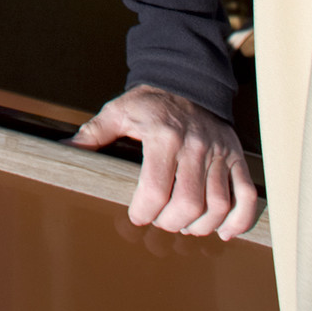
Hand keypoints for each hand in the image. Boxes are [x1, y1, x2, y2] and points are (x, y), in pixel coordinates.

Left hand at [71, 85, 260, 240]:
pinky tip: (223, 230)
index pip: (155, 190)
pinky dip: (239, 220)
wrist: (188, 80)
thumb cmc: (150, 102)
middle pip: (188, 204)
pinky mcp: (236, 158)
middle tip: (160, 221)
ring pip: (218, 205)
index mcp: (162, 137)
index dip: (144, 212)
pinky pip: (247, 195)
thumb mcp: (118, 111)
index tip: (136, 216)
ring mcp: (219, 153)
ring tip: (185, 225)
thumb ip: (94, 134)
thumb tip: (64, 151)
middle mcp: (194, 146)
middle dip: (170, 223)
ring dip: (201, 225)